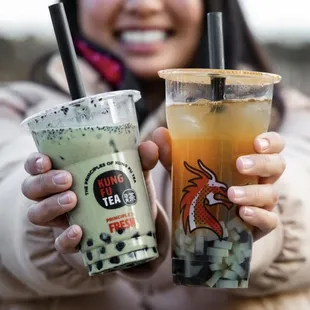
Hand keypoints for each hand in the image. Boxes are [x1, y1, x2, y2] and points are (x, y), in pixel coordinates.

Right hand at [22, 142, 159, 253]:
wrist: (134, 226)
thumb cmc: (125, 192)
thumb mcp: (134, 173)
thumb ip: (142, 160)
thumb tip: (150, 146)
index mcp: (66, 173)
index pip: (37, 165)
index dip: (35, 162)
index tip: (46, 160)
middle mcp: (56, 195)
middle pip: (31, 188)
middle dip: (43, 183)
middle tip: (67, 179)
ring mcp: (62, 220)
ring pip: (37, 214)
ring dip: (51, 206)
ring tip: (73, 200)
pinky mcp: (72, 241)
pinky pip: (59, 243)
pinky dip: (66, 238)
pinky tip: (79, 231)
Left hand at [153, 128, 285, 240]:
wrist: (196, 225)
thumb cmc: (196, 190)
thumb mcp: (180, 171)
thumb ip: (169, 153)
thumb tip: (159, 133)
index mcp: (246, 159)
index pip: (271, 145)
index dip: (270, 141)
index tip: (256, 142)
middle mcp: (258, 178)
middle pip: (277, 165)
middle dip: (262, 163)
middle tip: (239, 164)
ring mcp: (260, 202)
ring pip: (271, 193)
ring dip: (253, 192)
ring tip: (231, 194)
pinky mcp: (257, 225)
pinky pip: (269, 221)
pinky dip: (259, 216)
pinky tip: (242, 213)